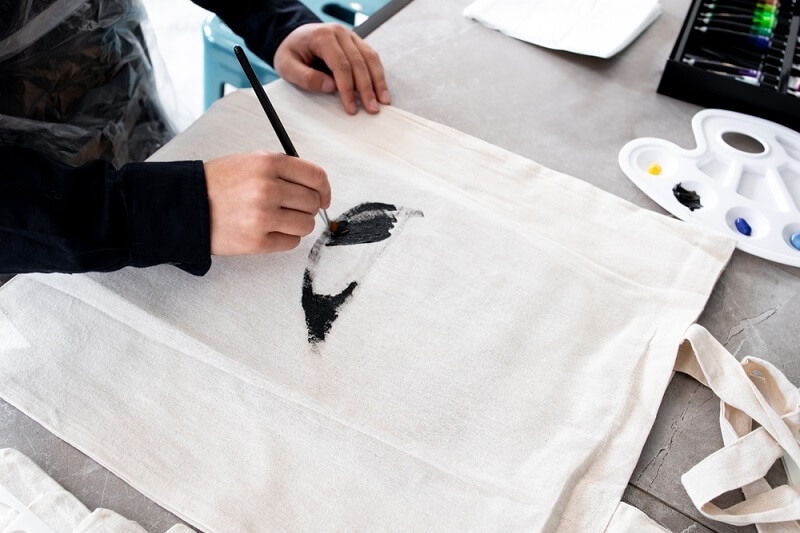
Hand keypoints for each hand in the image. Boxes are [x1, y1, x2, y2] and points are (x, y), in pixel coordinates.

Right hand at [204, 152, 330, 254]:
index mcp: (268, 163)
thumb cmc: (219, 184)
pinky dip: (285, 239)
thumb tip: (316, 187)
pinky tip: (269, 232)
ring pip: (306, 224)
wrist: (184, 206)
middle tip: (294, 210)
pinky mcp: (257, 241)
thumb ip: (283, 170)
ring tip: (279, 220)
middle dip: (309, 208)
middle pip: (312, 202)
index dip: (324, 189)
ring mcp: (263, 216)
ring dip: (298, 224)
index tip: (323, 197)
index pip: (316, 176)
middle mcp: (268, 188)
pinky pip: (291, 242)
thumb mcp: (250, 162)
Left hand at [273, 23, 390, 114]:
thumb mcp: (286, 66)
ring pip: (370, 58)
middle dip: (366, 88)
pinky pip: (371, 57)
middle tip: (371, 108)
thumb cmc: (291, 52)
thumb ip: (305, 77)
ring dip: (378, 81)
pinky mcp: (357, 43)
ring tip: (382, 101)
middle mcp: (339, 33)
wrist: (294, 37)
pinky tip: (381, 89)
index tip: (351, 107)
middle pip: (359, 62)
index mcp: (322, 36)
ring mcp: (350, 36)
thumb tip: (330, 87)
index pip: (340, 64)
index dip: (347, 88)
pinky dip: (378, 74)